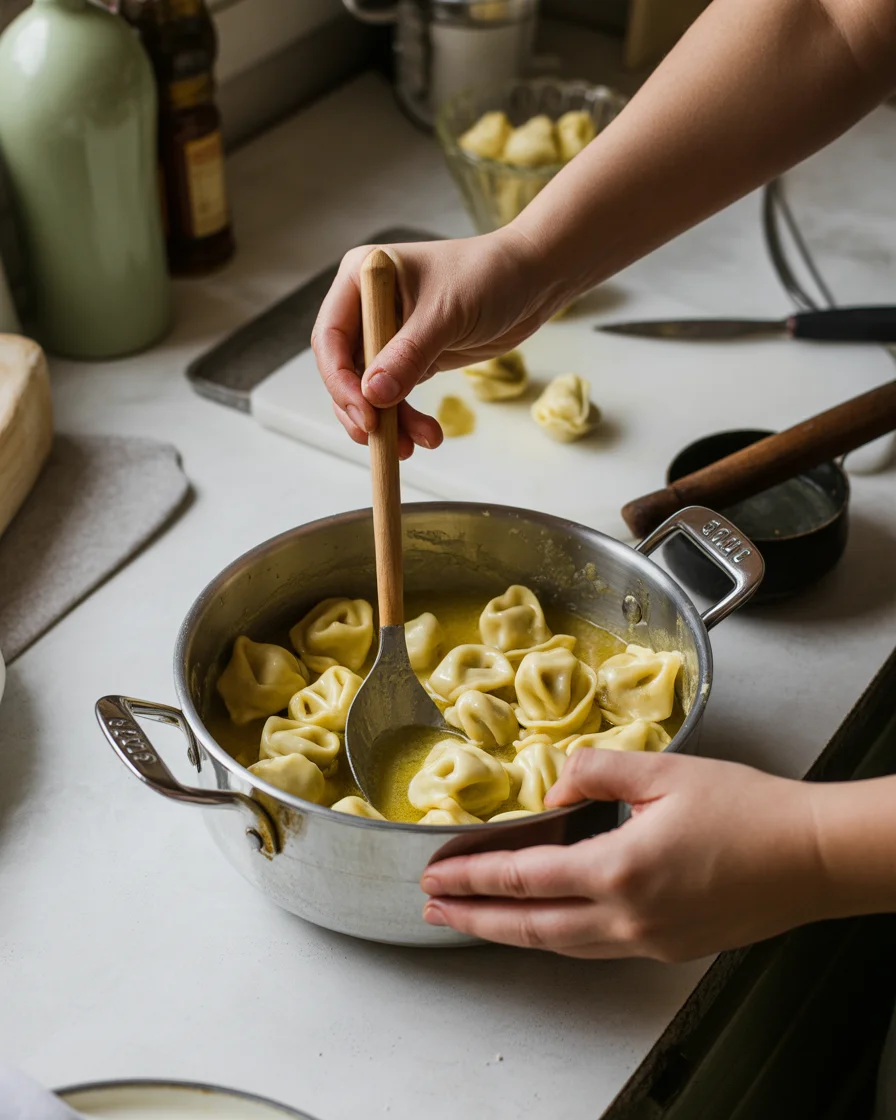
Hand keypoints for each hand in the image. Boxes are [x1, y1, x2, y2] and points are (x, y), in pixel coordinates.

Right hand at [311, 227, 560, 457]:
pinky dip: (407, 420)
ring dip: (388, 423)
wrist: (534, 280)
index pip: (330, 336)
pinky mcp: (412, 358)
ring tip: (412, 447)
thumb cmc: (489, 276)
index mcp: (360, 278)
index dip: (340, 379)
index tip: (364, 412)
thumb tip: (373, 396)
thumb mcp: (446, 314)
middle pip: (344, 370)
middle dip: (361, 408)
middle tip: (380, 438)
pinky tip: (427, 436)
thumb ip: (408, 355)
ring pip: (370, 391)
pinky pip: (396, 397)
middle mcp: (367, 307)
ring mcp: (388, 335)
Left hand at [420, 750, 828, 960]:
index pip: (526, 878)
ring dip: (510, 932)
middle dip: (474, 918)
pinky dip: (556, 934)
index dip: (475, 875)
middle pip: (530, 927)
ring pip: (560, 945)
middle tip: (432, 908)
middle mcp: (629, 917)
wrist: (813, 855)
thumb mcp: (665, 769)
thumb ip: (595, 771)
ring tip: (473, 919)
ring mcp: (649, 939)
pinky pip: (595, 946)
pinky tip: (544, 919)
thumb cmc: (748, 808)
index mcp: (621, 869)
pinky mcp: (669, 945)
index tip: (437, 872)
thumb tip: (553, 789)